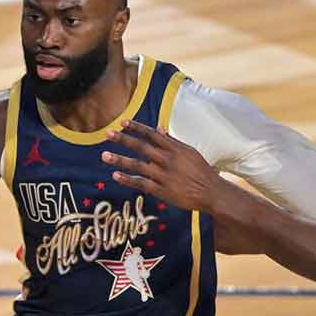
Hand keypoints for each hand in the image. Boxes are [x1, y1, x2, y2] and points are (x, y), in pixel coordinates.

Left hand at [100, 119, 225, 213]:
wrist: (211, 192)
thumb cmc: (201, 171)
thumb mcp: (189, 152)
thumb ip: (172, 141)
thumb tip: (158, 128)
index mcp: (174, 148)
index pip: (151, 134)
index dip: (136, 127)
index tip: (122, 123)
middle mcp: (167, 159)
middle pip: (141, 146)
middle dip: (123, 139)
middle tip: (107, 134)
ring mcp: (163, 175)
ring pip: (137, 165)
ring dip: (120, 159)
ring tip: (104, 155)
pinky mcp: (162, 190)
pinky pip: (141, 183)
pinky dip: (127, 179)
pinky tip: (115, 175)